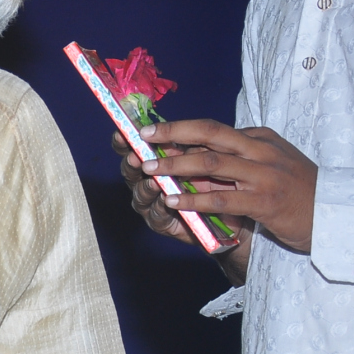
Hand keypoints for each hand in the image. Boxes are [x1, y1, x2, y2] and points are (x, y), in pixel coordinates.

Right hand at [113, 130, 212, 245]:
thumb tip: (171, 130)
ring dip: (146, 187)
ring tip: (153, 182)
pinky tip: (168, 201)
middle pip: (130, 171)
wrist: (231, 213)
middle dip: (131, 164)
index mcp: (153, 160)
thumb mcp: (203, 156)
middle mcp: (147, 180)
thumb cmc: (215, 180)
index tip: (122, 133)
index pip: (132, 148)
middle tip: (135, 158)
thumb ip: (186, 144)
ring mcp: (151, 203)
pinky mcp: (162, 223)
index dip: (125, 141)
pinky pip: (157, 215)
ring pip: (140, 194)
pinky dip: (162, 207)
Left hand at [136, 119, 315, 252]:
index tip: (150, 131)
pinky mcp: (266, 202)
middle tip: (141, 140)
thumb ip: (236, 157)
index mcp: (259, 138)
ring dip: (176, 165)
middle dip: (172, 135)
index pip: (212, 129)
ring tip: (149, 170)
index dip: (178, 129)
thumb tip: (194, 152)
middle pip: (209, 135)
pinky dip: (194, 199)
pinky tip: (173, 201)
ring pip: (212, 163)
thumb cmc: (296, 190)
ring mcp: (265, 175)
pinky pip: (223, 198)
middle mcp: (261, 150)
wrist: (333, 215)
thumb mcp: (268, 163)